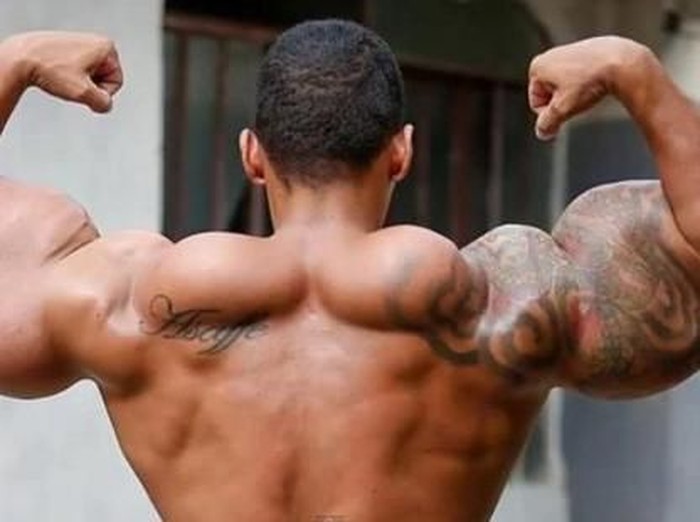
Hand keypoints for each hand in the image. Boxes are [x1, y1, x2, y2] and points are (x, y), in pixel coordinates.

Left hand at [6, 31, 122, 112]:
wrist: (20, 59)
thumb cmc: (49, 68)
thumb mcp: (83, 93)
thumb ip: (104, 104)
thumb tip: (106, 105)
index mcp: (106, 47)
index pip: (116, 82)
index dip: (101, 93)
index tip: (85, 92)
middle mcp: (95, 41)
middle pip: (103, 78)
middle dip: (90, 87)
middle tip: (72, 85)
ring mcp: (80, 43)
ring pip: (89, 75)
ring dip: (78, 83)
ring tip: (62, 78)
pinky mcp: (68, 47)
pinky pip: (77, 70)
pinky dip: (68, 76)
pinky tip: (57, 75)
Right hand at [528, 36, 647, 139]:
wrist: (622, 62)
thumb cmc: (590, 80)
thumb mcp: (562, 109)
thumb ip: (547, 124)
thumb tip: (542, 132)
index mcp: (538, 66)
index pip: (536, 104)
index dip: (551, 113)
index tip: (566, 109)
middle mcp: (550, 56)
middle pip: (550, 95)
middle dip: (563, 102)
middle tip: (579, 99)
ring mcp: (568, 52)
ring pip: (566, 87)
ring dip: (576, 94)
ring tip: (590, 90)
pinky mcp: (586, 51)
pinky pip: (581, 76)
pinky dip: (588, 83)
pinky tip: (598, 82)